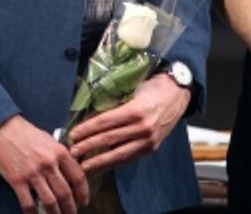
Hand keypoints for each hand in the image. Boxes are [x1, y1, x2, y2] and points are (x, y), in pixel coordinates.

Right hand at [0, 115, 87, 213]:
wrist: (1, 127)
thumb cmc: (25, 133)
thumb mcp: (49, 139)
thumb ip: (60, 156)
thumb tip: (69, 174)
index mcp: (59, 152)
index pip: (78, 178)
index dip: (83, 193)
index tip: (83, 202)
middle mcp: (48, 164)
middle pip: (65, 194)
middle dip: (71, 208)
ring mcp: (33, 173)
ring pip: (50, 202)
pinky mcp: (17, 180)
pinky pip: (28, 204)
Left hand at [68, 74, 188, 171]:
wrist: (178, 92)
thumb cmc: (154, 86)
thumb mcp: (132, 88)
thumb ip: (114, 102)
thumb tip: (90, 114)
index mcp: (136, 110)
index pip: (105, 122)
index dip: (87, 129)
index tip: (73, 134)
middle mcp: (143, 127)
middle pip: (109, 139)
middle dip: (89, 146)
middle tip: (73, 151)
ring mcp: (149, 139)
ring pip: (119, 153)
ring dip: (99, 160)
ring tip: (84, 164)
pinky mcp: (152, 147)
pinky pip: (129, 157)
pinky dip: (114, 162)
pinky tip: (102, 165)